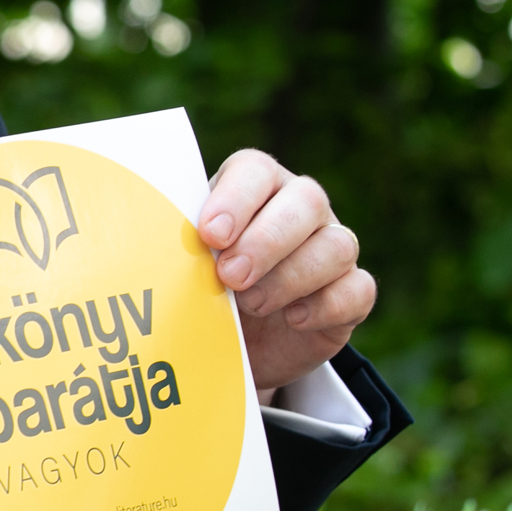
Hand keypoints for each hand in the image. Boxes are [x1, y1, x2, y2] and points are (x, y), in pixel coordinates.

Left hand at [197, 149, 376, 393]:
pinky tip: (294, 319)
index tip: (210, 235)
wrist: (238, 340)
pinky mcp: (351, 293)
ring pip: (336, 245)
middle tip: (230, 276)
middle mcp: (301, 208)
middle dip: (266, 240)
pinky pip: (357, 289)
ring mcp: (332, 247)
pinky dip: (327, 305)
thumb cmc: (206, 285)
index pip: (255, 170)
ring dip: (291, 276)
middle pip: (306, 200)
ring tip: (252, 304)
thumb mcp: (187, 265)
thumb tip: (154, 252)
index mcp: (255, 187)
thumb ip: (181, 249)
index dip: (235, 199)